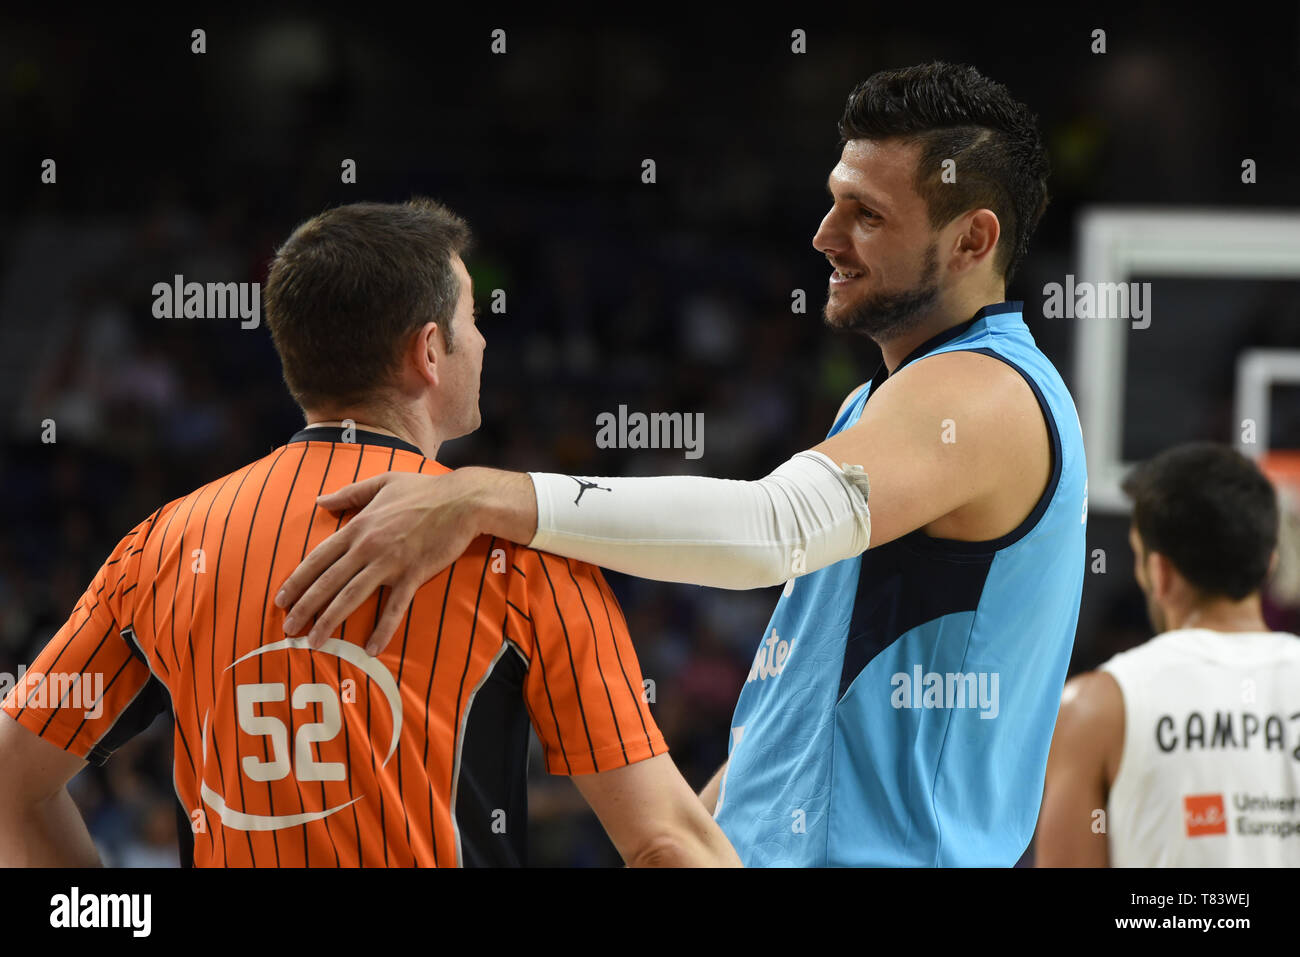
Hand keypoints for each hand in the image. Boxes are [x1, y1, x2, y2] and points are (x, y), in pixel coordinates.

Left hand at [274, 470, 480, 655]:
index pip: (318, 558)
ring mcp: (390, 563)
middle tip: (288, 629)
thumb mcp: (382, 482)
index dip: (297, 580)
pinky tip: (371, 649)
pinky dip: (382, 629)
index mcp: (358, 526)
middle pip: (328, 582)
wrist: (462, 500)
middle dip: (304, 608)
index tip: (280, 599)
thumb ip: (349, 493)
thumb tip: (319, 500)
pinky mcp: (413, 574)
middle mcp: (367, 547)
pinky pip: (394, 607)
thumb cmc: (424, 490)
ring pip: (351, 596)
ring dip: (330, 621)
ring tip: (314, 642)